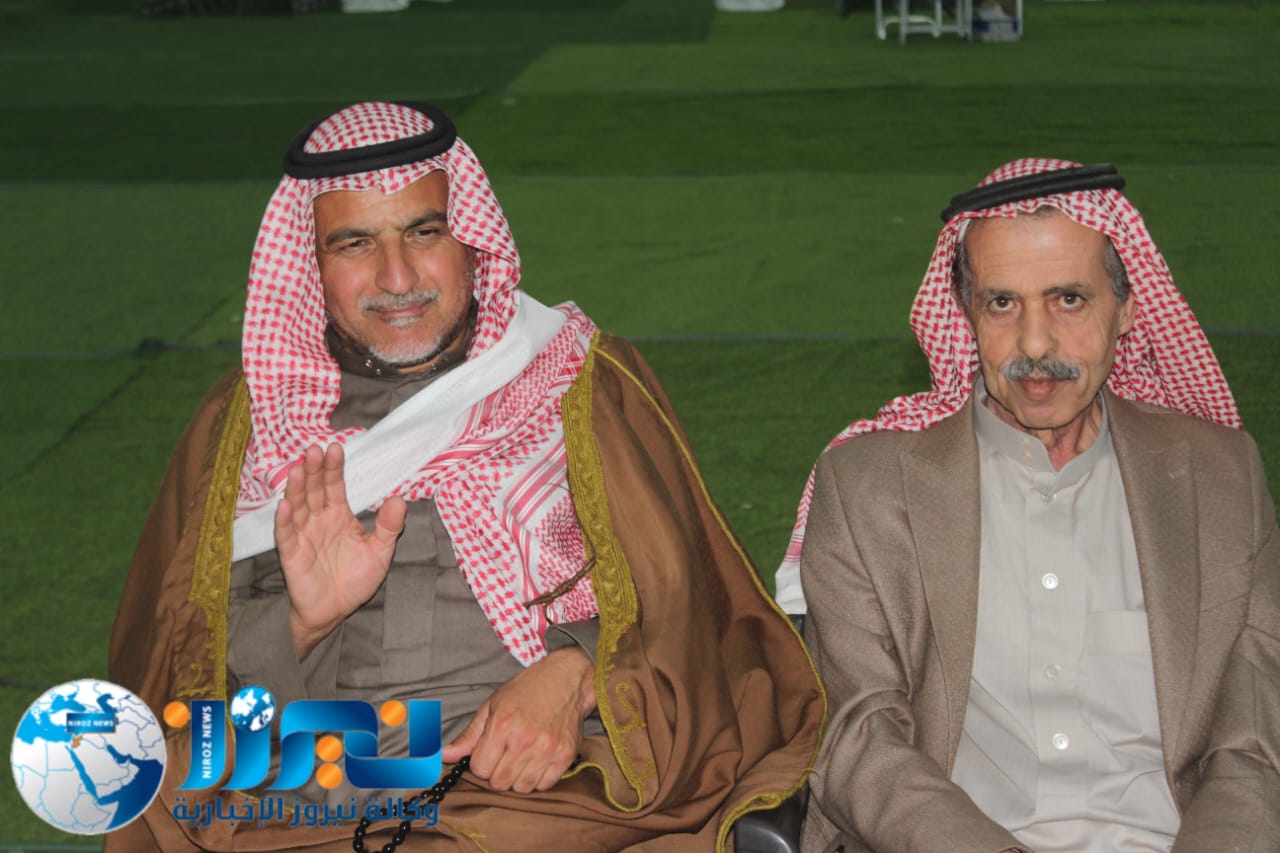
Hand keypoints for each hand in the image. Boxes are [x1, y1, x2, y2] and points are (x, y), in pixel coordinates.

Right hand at [274, 443, 405, 658]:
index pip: (335, 486)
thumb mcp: (380, 551)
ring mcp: (304, 536)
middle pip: (314, 490)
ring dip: (296, 489)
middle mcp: (318, 520)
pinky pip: (287, 536)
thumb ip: (388, 527)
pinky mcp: (292, 555)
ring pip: (298, 507)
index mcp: (338, 515)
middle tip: (314, 450)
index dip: (334, 468)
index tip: (335, 448)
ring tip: (297, 469)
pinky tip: (284, 506)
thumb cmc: (355, 578)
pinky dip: (285, 521)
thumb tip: (399, 500)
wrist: (336, 610)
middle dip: (314, 470)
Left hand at [441, 647, 596, 792]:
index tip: (489, 751)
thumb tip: (443, 755)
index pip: (480, 769)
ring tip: (522, 757)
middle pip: (499, 782)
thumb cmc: (528, 689)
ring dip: (518, 777)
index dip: (481, 762)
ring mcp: (547, 750)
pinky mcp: (565, 756)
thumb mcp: (493, 705)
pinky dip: (538, 778)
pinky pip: (544, 786)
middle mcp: (524, 740)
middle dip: (498, 772)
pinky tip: (538, 760)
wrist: (568, 678)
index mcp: (502, 725)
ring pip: (521, 788)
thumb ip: (469, 735)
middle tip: (506, 754)